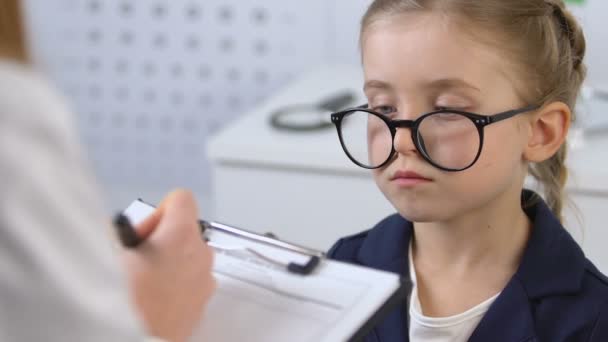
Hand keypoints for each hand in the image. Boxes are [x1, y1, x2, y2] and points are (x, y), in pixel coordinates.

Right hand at [122, 189, 215, 341]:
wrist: (132, 339)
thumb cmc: (123, 302)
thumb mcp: (107, 251)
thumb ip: (119, 231)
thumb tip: (118, 228)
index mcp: (182, 235)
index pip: (181, 198)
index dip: (157, 212)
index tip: (142, 233)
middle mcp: (201, 256)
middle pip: (185, 230)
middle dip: (160, 240)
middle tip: (135, 259)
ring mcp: (205, 282)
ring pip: (188, 258)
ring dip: (168, 264)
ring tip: (141, 283)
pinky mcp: (201, 305)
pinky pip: (190, 283)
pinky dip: (174, 286)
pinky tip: (150, 299)